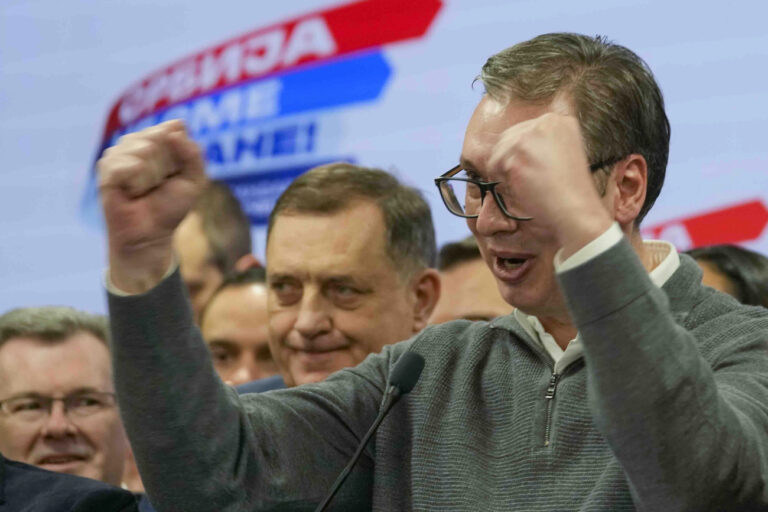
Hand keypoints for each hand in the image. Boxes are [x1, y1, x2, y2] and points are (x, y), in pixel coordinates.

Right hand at [99, 120, 206, 292]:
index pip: (174, 129)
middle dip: (167, 166)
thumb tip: (175, 127)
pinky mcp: (106, 169)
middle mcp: (137, 142)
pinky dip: (136, 182)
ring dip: (152, 176)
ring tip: (145, 190)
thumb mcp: (195, 180)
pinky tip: (133, 192)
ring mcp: (119, 153)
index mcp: (159, 140)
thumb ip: (193, 153)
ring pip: (143, 149)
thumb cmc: (171, 207)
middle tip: (159, 184)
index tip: (176, 174)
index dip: (180, 154)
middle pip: (159, 137)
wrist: (151, 234)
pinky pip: (127, 165)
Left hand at [487, 112, 612, 256]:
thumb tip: (514, 149)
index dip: (520, 155)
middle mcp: (545, 122)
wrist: (577, 211)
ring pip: (498, 153)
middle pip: (507, 139)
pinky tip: (522, 191)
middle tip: (525, 183)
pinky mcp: (517, 152)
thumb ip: (541, 146)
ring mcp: (530, 135)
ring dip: (505, 174)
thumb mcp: (563, 155)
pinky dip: (502, 183)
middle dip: (509, 162)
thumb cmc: (570, 193)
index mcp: (559, 121)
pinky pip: (493, 168)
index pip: (523, 132)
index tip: (529, 172)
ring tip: (527, 188)